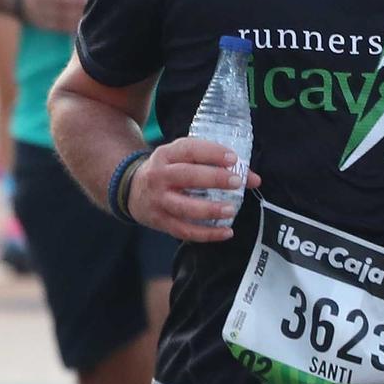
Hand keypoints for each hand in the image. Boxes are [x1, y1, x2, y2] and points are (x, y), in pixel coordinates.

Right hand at [19, 0, 88, 32]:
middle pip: (58, 0)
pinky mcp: (44, 24)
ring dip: (74, 15)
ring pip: (59, 14)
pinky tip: (82, 25)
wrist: (22, 1)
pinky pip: (58, 26)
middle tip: (88, 1)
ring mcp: (40, 11)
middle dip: (74, 1)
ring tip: (88, 14)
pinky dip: (70, 26)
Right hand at [123, 139, 261, 241]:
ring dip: (209, 209)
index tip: (233, 158)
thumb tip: (253, 178)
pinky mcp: (160, 221)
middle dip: (213, 178)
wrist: (129, 189)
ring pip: (183, 207)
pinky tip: (225, 232)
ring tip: (231, 210)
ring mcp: (158, 200)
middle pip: (186, 176)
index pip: (189, 149)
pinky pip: (183, 230)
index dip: (211, 152)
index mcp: (166, 155)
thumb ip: (213, 164)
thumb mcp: (181, 159)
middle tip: (237, 182)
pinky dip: (206, 234)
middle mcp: (159, 176)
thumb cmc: (167, 171)